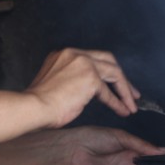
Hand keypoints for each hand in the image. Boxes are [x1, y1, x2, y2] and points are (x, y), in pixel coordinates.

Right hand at [0, 49, 141, 144]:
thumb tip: (86, 91)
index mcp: (63, 54)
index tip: (113, 84)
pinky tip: (123, 110)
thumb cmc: (38, 104)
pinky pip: (108, 92)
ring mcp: (83, 64)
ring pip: (114, 73)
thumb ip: (71, 80)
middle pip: (108, 60)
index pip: (93, 58)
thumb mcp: (54, 83)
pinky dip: (117, 102)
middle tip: (131, 92)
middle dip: (122, 78)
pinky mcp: (90, 78)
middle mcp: (74, 54)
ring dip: (125, 90)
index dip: (106, 71)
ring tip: (131, 105)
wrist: (33, 108)